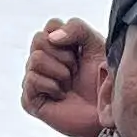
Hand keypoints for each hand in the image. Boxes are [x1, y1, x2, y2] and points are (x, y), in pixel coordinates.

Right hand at [21, 18, 106, 136]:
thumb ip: (77, 28)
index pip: (51, 25)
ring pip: (35, 59)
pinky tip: (61, 95)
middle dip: (64, 55)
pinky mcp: (30, 99)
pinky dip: (52, 86)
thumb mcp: (95, 45)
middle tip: (75, 70)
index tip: (81, 52)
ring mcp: (34, 79)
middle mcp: (42, 59)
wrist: (106, 110)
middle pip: (38, 39)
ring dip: (60, 71)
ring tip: (69, 83)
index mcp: (57, 44)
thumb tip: (53, 36)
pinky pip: (32, 79)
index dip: (69, 37)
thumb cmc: (102, 79)